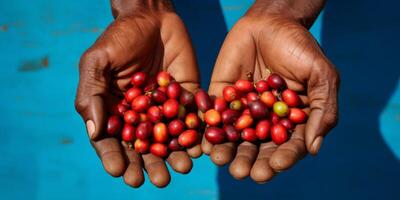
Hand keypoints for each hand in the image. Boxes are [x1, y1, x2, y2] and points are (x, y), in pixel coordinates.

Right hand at [75, 1, 200, 187]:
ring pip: (169, 139)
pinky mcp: (185, 99)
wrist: (152, 17)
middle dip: (150, 165)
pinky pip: (192, 120)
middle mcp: (139, 116)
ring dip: (175, 156)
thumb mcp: (97, 61)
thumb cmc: (118, 38)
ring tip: (182, 168)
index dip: (114, 157)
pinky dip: (197, 135)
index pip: (111, 141)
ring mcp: (163, 109)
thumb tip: (94, 133)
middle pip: (143, 148)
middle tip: (157, 180)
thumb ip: (91, 94)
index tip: (119, 172)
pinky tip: (200, 148)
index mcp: (113, 111)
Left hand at [202, 0, 338, 182]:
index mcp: (290, 121)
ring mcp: (242, 111)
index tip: (276, 166)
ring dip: (228, 152)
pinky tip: (205, 142)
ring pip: (234, 137)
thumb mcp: (321, 75)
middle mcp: (265, 121)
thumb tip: (314, 148)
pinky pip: (214, 116)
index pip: (288, 146)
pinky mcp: (222, 98)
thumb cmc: (300, 47)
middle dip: (252, 162)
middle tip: (245, 173)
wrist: (271, 22)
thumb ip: (321, 109)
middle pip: (258, 148)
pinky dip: (209, 130)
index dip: (283, 158)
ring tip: (222, 161)